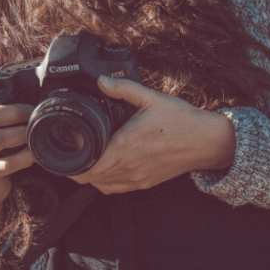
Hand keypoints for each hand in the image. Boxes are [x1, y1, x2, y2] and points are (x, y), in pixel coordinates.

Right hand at [0, 60, 35, 254]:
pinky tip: (34, 156)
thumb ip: (16, 116)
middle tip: (33, 113)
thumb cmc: (1, 152)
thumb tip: (47, 98)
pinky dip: (22, 159)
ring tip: (35, 135)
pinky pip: (4, 164)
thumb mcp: (4, 131)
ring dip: (20, 135)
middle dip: (12, 111)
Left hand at [68, 76, 235, 194]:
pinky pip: (117, 189)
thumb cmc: (182, 120)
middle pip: (89, 179)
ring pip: (101, 186)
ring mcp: (137, 177)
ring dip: (90, 177)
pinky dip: (105, 182)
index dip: (69, 164)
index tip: (62, 152)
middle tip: (69, 154)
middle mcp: (128, 166)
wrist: (206, 141)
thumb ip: (124, 90)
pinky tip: (105, 169)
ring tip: (85, 161)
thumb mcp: (152, 98)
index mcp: (125, 146)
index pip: (87, 167)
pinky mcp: (146, 182)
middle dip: (75, 169)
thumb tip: (101, 81)